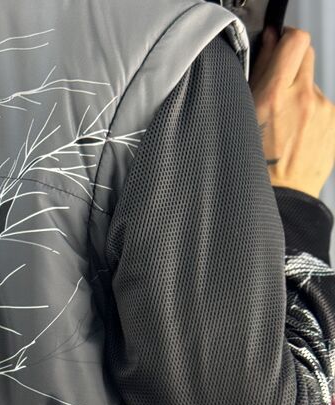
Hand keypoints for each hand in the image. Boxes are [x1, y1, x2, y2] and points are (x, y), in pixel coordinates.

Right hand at [249, 25, 334, 198]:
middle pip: (306, 55)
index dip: (286, 40)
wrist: (280, 201)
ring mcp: (324, 111)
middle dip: (292, 64)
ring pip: (312, 84)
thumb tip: (270, 43)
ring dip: (300, 94)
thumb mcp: (244, 118)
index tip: (278, 48)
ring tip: (285, 125)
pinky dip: (310, 115)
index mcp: (276, 95)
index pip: (295, 40)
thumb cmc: (254, 167)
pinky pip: (321, 107)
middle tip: (278, 87)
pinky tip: (296, 136)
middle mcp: (304, 99)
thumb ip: (259, 74)